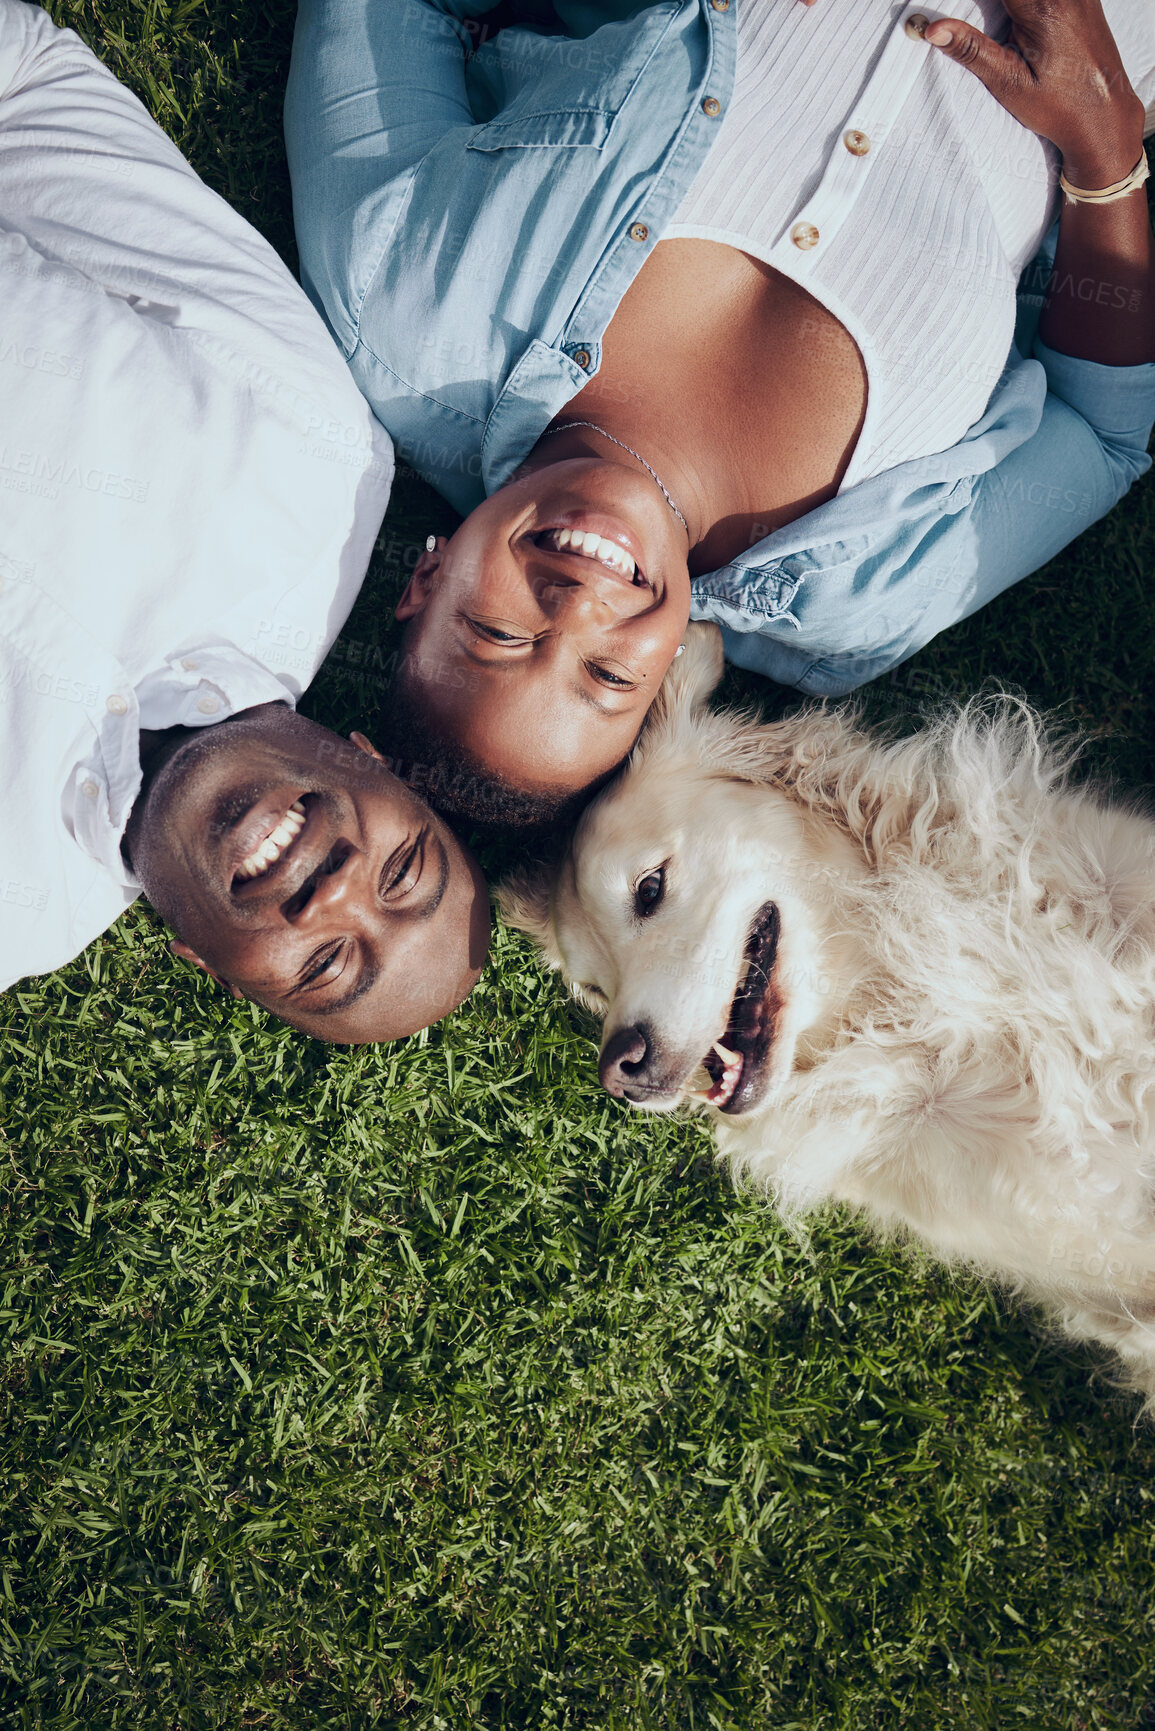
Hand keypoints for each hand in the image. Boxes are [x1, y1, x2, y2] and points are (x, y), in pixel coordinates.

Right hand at [924, 0, 1144, 186]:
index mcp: (1043, 9)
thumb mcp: (1009, 83)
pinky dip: (1023, 5)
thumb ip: (971, 50)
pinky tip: (1016, 18)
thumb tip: (934, 29)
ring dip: (1004, 6)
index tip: (939, 9)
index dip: (973, 0)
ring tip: (1000, 30)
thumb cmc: (1059, 107)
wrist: (1106, 116)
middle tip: (983, 33)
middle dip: (988, 4)